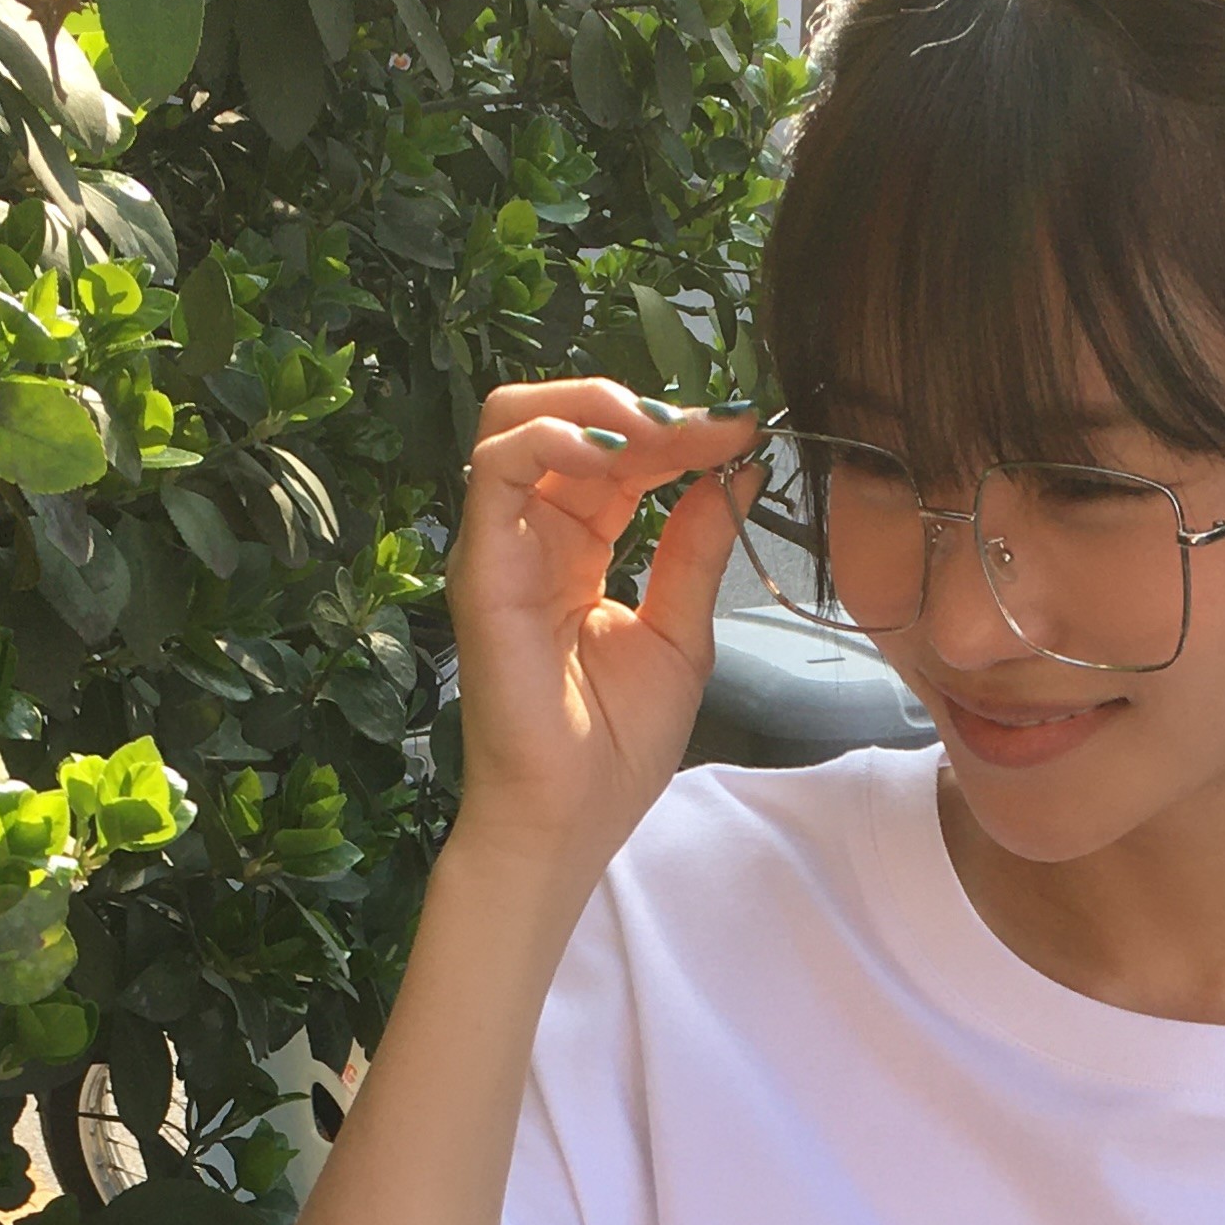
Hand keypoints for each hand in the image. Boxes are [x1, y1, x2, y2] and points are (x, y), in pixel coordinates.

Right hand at [445, 377, 759, 883]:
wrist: (569, 819)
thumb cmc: (614, 748)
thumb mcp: (680, 631)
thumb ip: (698, 547)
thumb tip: (740, 470)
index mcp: (578, 547)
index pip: (621, 455)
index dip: (681, 430)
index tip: (744, 430)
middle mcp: (533, 535)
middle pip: (564, 416)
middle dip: (640, 405)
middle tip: (705, 425)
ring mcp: (501, 546)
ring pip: (518, 418)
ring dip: (595, 406)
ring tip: (659, 432)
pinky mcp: (481, 565)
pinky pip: (497, 466)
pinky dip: (553, 437)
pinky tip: (613, 454)